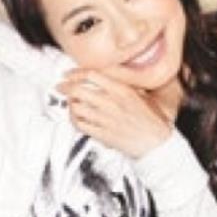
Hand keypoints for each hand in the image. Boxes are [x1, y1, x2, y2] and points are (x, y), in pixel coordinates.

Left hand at [56, 69, 173, 158]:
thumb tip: (105, 78)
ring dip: (69, 104)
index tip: (68, 74)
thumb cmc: (151, 120)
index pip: (92, 75)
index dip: (76, 73)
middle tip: (61, 87)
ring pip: (76, 107)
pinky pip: (80, 125)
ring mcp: (105, 119)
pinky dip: (73, 120)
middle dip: (65, 87)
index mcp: (122, 90)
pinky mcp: (102, 134)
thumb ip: (122, 86)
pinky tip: (76, 117)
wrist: (156, 143)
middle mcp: (112, 103)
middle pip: (78, 90)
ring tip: (70, 102)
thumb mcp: (140, 95)